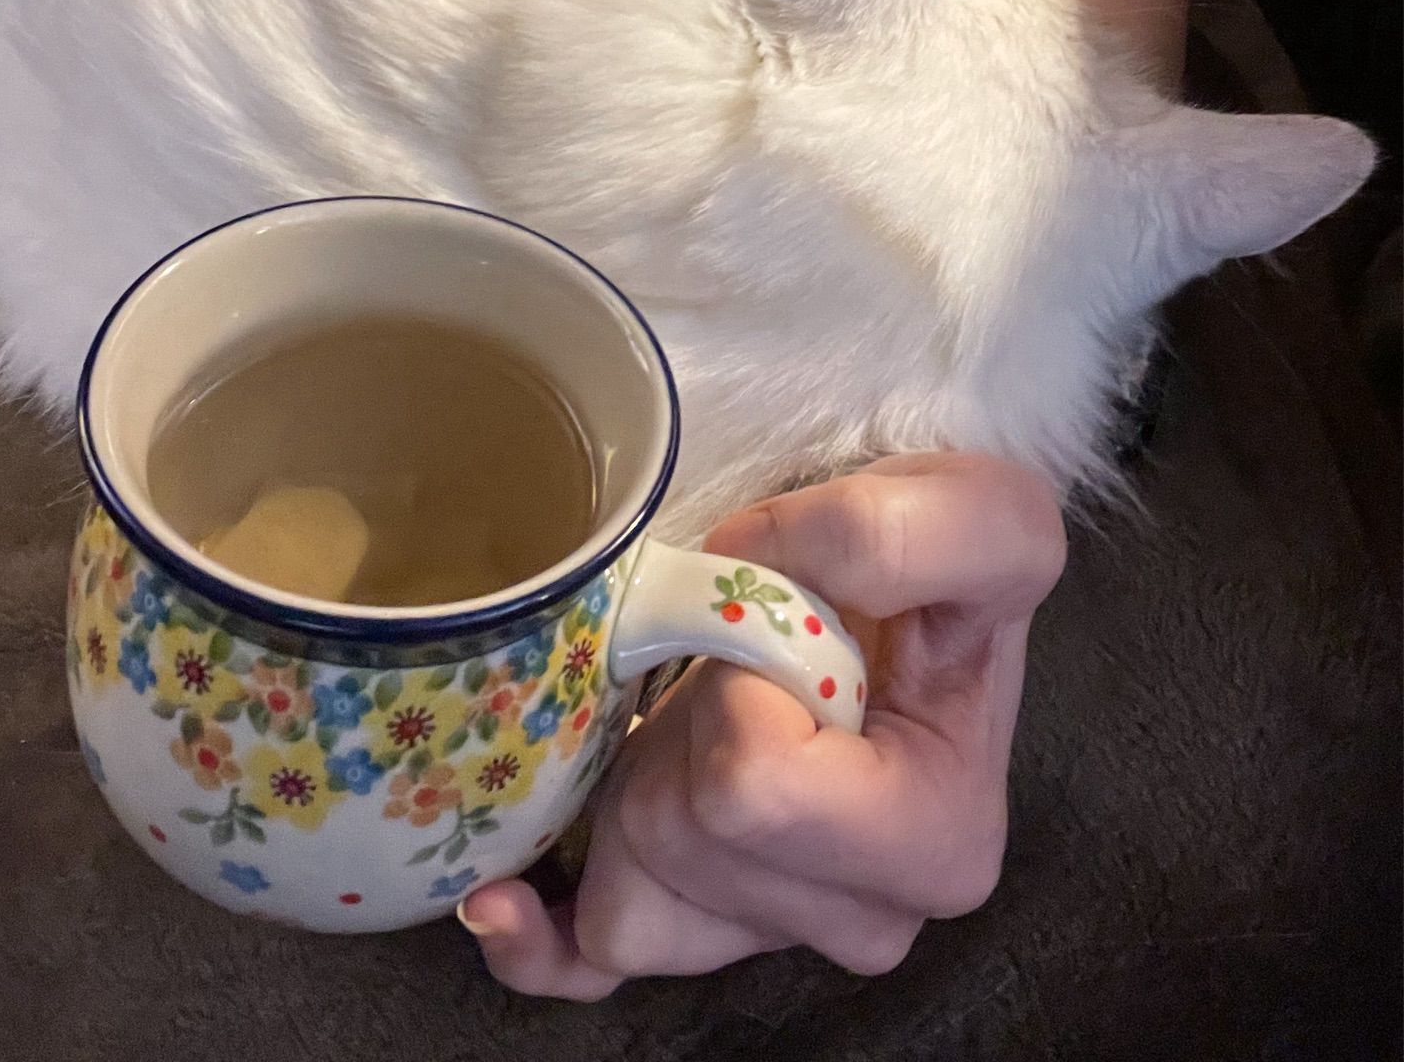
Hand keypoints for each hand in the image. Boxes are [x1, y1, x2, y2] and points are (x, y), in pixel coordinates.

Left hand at [458, 452, 1066, 995]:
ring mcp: (775, 933)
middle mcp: (865, 918)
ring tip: (705, 703)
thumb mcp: (973, 512)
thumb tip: (742, 568)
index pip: (756, 788)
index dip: (740, 684)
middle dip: (686, 724)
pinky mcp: (700, 929)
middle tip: (740, 660)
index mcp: (938, 840)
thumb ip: (887, 533)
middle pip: (685, 838)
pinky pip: (588, 963)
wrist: (914, 590)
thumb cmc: (942, 562)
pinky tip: (502, 894)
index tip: (783, 622)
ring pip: (630, 887)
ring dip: (640, 771)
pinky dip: (538, 934)